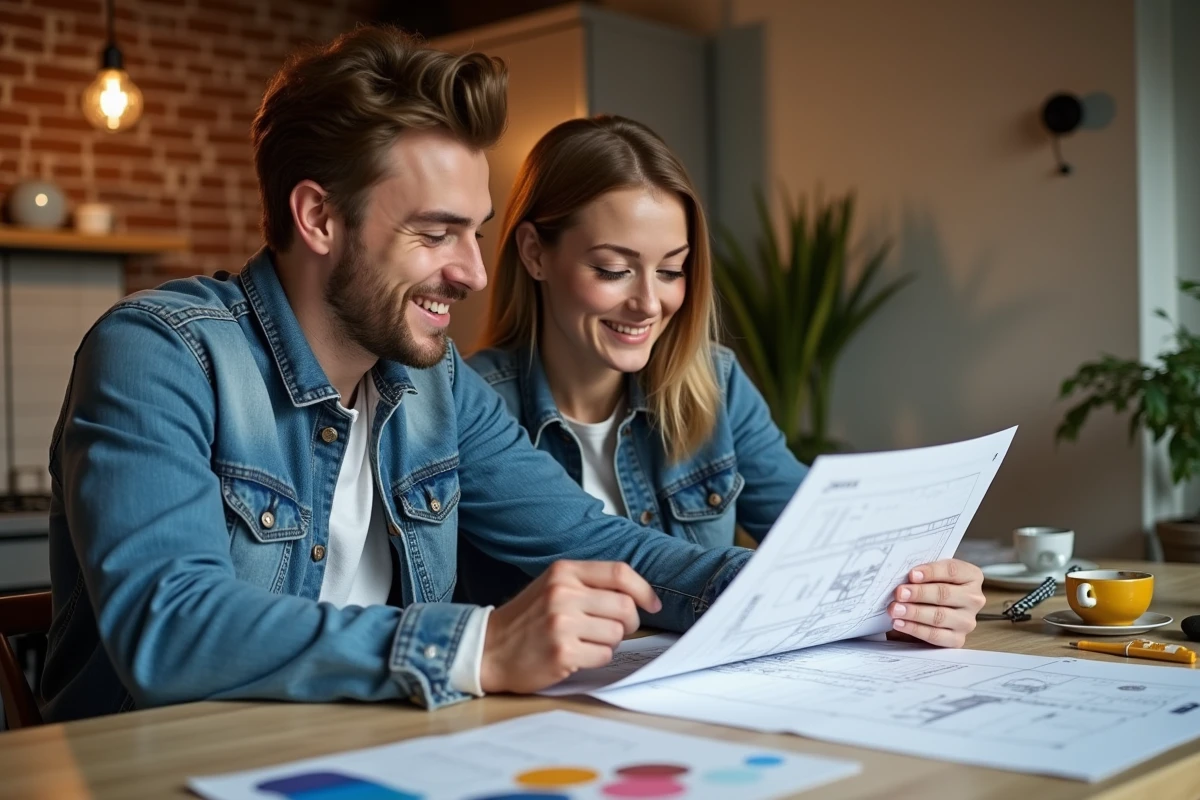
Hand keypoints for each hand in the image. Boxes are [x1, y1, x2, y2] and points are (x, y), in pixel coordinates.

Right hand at [480, 560, 662, 693]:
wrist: (488, 648)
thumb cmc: (527, 619)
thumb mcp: (554, 587)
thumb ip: (589, 585)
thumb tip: (637, 596)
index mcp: (564, 572)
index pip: (619, 573)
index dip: (643, 590)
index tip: (652, 604)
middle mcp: (563, 593)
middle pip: (625, 607)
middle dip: (629, 623)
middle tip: (615, 630)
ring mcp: (562, 623)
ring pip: (616, 633)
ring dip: (609, 642)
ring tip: (585, 642)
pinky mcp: (562, 652)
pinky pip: (603, 655)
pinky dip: (596, 658)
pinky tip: (576, 655)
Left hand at [886, 559, 984, 647]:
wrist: (931, 608)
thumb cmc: (930, 585)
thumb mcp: (931, 574)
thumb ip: (922, 573)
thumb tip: (902, 575)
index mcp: (971, 576)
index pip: (952, 570)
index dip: (931, 572)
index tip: (912, 574)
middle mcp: (974, 599)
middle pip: (945, 594)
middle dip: (919, 593)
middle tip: (899, 593)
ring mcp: (967, 621)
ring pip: (940, 616)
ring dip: (914, 612)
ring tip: (895, 609)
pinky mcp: (957, 639)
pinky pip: (935, 635)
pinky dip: (915, 629)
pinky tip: (900, 623)